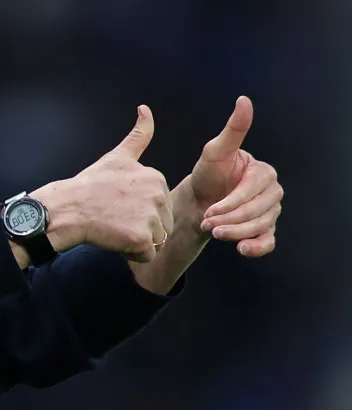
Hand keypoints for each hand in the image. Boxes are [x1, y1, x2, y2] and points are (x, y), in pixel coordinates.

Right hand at [35, 105, 171, 262]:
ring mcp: (150, 217)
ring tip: (113, 228)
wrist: (67, 209)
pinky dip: (132, 254)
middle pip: (161, 223)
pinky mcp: (141, 238)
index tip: (116, 204)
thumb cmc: (88, 185)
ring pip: (155, 240)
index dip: (137, 210)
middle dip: (140, 227)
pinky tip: (115, 240)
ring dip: (136, 241)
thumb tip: (145, 108)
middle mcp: (158, 195)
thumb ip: (138, 135)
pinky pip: (147, 255)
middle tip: (114, 218)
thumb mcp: (117, 157)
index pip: (158, 205)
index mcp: (156, 177)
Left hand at [189, 96, 282, 256]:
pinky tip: (241, 249)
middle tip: (207, 223)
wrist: (199, 201)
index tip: (210, 211)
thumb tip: (244, 100)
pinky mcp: (264, 230)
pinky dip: (257, 247)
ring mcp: (270, 212)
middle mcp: (271, 192)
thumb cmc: (208, 174)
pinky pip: (268, 241)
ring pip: (261, 226)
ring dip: (236, 232)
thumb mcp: (215, 151)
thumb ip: (233, 130)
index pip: (253, 190)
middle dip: (230, 219)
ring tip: (213, 232)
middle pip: (258, 210)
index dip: (232, 202)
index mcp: (263, 172)